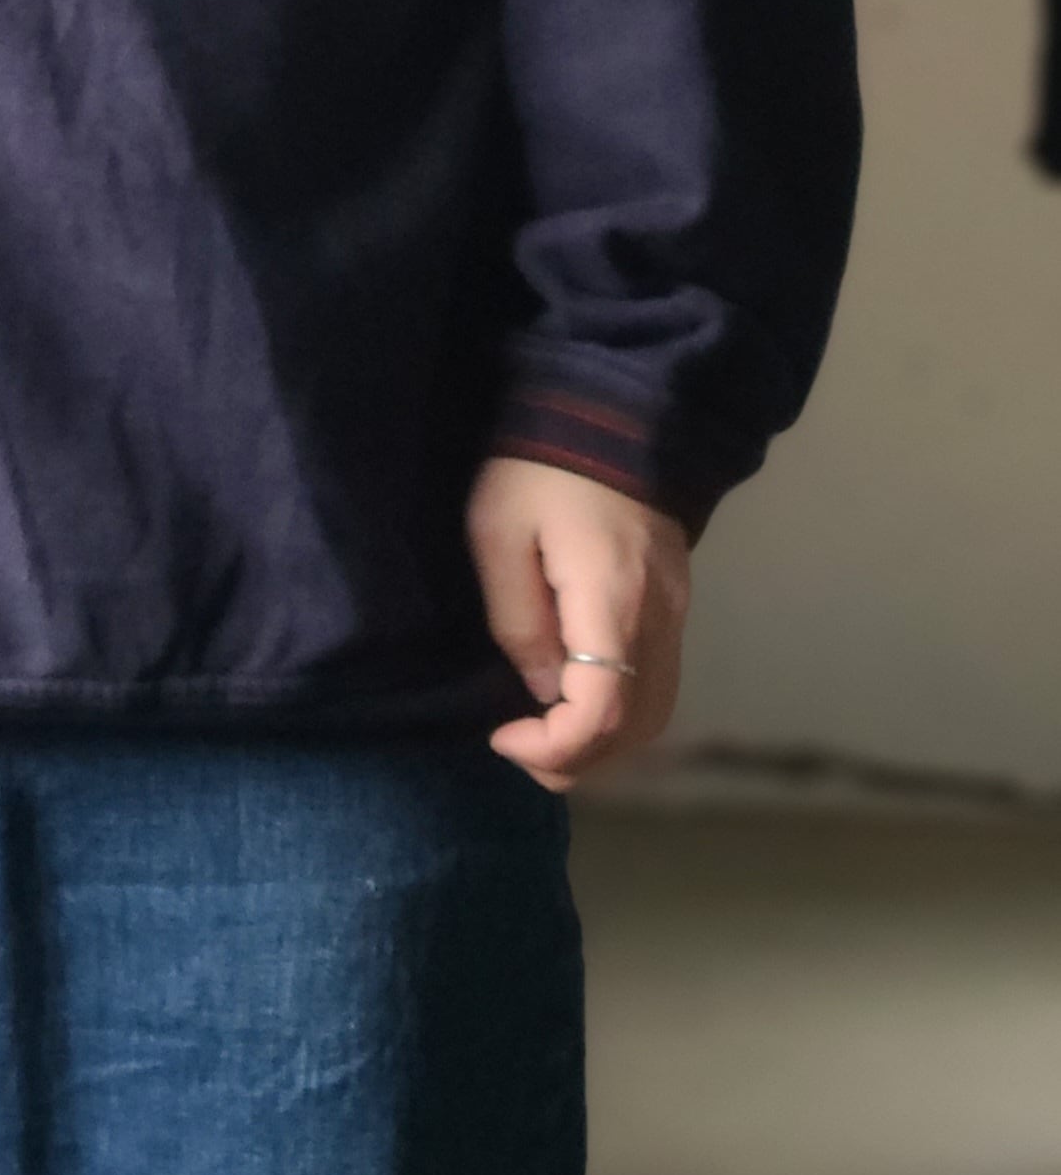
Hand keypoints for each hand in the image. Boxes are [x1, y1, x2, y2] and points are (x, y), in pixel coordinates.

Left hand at [467, 454, 690, 792]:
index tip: (502, 734)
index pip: (603, 709)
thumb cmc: (539, 469)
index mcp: (612, 600)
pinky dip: (621, 716)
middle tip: (517, 748)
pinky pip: (659, 685)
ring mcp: (676, 614)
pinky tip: (576, 706)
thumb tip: (541, 690)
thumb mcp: (499, 532)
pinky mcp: (675, 605)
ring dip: (602, 743)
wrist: (611, 416)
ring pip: (656, 713)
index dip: (554, 743)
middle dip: (576, 758)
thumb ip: (518, 618)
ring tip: (543, 738)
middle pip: (637, 727)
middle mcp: (659, 619)